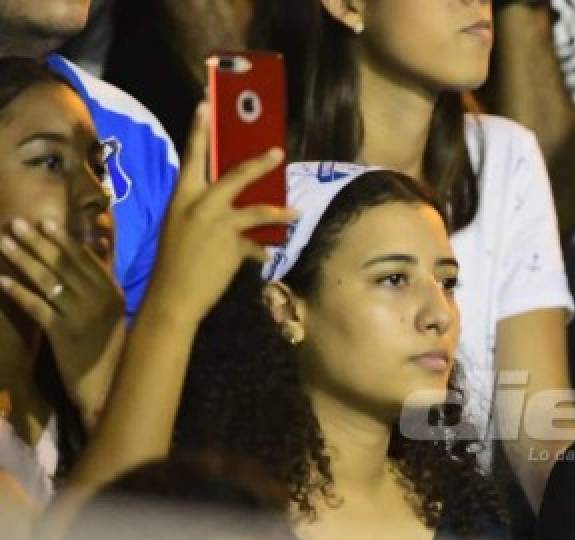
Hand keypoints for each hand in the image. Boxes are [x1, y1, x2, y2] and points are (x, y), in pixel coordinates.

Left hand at [0, 218, 123, 427]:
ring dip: (23, 260)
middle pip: (64, 265)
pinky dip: (18, 291)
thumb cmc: (105, 348)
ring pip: (48, 281)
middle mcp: (100, 301)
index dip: (63, 240)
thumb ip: (102, 281)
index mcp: (113, 293)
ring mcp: (82, 317)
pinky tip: (1, 280)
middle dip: (38, 243)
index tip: (44, 222)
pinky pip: (37, 306)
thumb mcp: (110, 312)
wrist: (106, 386)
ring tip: (3, 243)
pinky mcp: (64, 334)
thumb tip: (95, 246)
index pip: (85, 260)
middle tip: (15, 224)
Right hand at [143, 102, 295, 326]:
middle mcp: (200, 205)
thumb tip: (225, 199)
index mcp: (182, 196)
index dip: (199, 131)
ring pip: (258, 210)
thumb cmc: (173, 260)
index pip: (191, 157)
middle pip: (235, 175)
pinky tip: (267, 254)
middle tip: (278, 152)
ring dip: (280, 211)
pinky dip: (263, 249)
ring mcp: (218, 224)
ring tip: (297, 211)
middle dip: (259, 163)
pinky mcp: (233, 246)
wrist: (172, 294)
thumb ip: (200, 208)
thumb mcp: (179, 225)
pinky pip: (257, 244)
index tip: (205, 105)